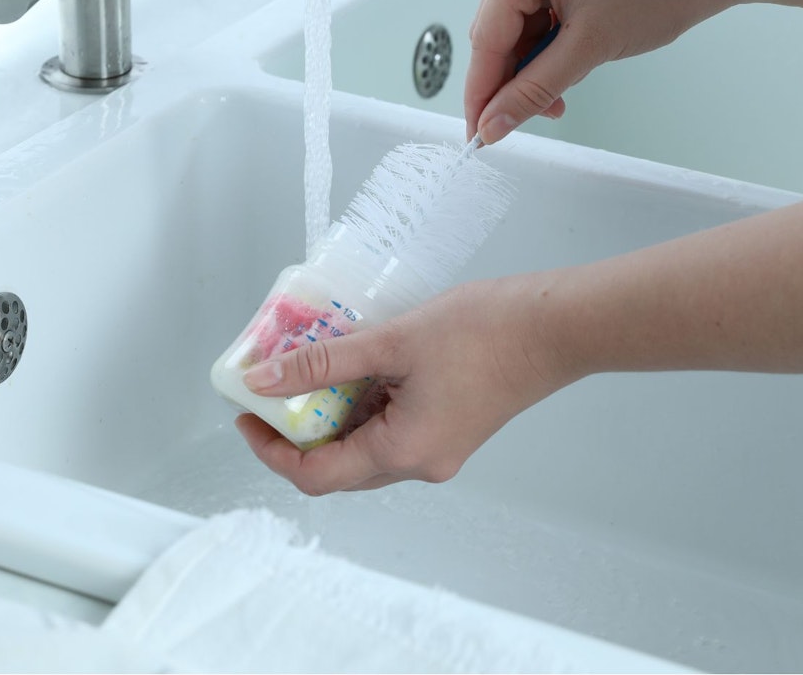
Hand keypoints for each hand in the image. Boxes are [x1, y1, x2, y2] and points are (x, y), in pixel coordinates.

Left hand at [235, 278, 574, 494]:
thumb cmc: (482, 331)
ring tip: (306, 366)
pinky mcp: (448, 429)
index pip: (316, 476)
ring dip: (328, 413)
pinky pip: (388, 428)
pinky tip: (349, 364)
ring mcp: (437, 450)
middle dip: (295, 430)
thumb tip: (263, 380)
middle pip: (337, 467)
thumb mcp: (391, 341)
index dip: (271, 450)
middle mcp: (420, 464)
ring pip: (362, 446)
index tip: (246, 413)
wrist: (555, 327)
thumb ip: (323, 363)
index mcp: (404, 453)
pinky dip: (360, 403)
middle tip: (270, 385)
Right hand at [465, 0, 725, 144]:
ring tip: (553, 101)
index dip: (481, 90)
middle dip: (509, 81)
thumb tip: (491, 126)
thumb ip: (532, 92)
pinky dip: (546, 50)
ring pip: (516, 30)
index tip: (476, 132)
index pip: (487, 37)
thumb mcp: (588, 50)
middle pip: (497, 33)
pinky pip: (535, 18)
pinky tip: (562, 73)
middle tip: (510, 125)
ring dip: (531, 70)